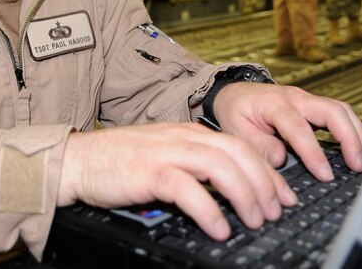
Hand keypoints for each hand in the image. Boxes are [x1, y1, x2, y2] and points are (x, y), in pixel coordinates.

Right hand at [58, 123, 297, 240]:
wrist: (77, 160)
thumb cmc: (118, 163)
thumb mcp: (163, 156)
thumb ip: (193, 165)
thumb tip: (228, 189)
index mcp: (189, 132)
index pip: (241, 146)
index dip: (268, 172)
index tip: (284, 196)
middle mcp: (182, 137)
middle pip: (238, 152)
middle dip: (264, 183)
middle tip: (275, 211)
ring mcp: (166, 152)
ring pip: (220, 166)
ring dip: (245, 194)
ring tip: (255, 220)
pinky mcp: (149, 172)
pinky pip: (188, 189)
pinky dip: (209, 209)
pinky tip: (219, 228)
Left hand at [212, 83, 361, 181]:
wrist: (233, 93)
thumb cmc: (235, 111)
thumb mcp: (236, 129)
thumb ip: (258, 145)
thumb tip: (280, 159)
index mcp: (273, 104)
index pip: (298, 128)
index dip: (314, 152)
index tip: (325, 174)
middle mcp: (294, 98)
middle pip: (331, 111)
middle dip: (349, 138)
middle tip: (357, 165)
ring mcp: (306, 99)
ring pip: (341, 110)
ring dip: (356, 134)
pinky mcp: (313, 104)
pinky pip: (339, 112)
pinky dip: (352, 129)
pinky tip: (358, 149)